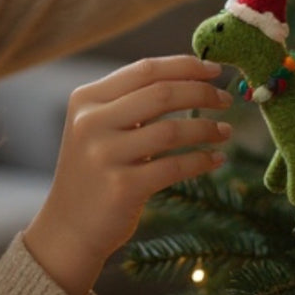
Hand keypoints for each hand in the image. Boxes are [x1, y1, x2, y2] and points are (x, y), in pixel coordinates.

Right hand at [22, 56, 231, 294]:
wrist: (68, 228)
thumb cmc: (95, 172)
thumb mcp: (99, 128)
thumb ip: (132, 102)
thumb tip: (191, 78)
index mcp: (86, 99)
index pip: (145, 70)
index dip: (185, 66)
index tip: (215, 69)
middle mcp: (91, 123)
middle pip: (161, 94)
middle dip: (201, 93)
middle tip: (226, 99)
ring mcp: (105, 155)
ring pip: (171, 130)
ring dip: (206, 128)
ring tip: (225, 131)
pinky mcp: (122, 188)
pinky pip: (173, 167)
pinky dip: (201, 161)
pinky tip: (216, 159)